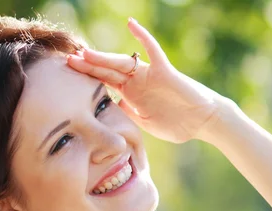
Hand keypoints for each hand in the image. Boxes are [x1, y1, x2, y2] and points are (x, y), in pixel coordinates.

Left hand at [66, 17, 225, 143]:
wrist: (202, 122)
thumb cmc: (177, 125)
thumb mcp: (145, 123)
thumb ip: (128, 114)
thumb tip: (110, 107)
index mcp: (131, 95)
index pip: (104, 83)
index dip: (88, 79)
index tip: (69, 77)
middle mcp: (137, 82)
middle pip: (107, 70)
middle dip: (88, 66)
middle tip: (68, 61)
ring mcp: (149, 75)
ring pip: (122, 61)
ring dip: (104, 57)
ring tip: (85, 53)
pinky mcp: (164, 70)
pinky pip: (153, 50)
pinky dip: (143, 36)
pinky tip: (131, 24)